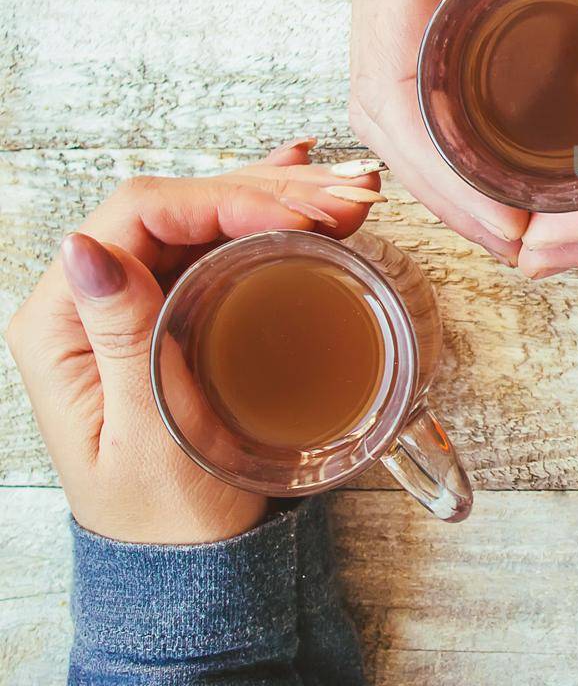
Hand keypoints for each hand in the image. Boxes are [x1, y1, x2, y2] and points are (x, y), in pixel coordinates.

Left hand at [2, 142, 380, 543]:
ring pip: (208, 215)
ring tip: (350, 191)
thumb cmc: (164, 512)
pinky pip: (219, 239)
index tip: (301, 216)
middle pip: (180, 205)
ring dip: (282, 194)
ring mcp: (136, 301)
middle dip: (269, 190)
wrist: (188, 562)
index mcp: (62, 322)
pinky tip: (303, 180)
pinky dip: (268, 209)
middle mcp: (91, 300)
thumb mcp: (145, 431)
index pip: (140, 217)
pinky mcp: (175, 310)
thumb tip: (85, 247)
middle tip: (349, 197)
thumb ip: (120, 337)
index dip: (224, 197)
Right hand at [348, 0, 577, 263]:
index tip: (518, 232)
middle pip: (389, 118)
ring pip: (399, 96)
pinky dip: (455, 115)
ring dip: (451, 164)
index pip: (399, 98)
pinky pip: (421, 57)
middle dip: (453, 195)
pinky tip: (512, 135)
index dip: (453, 183)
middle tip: (531, 243)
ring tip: (526, 210)